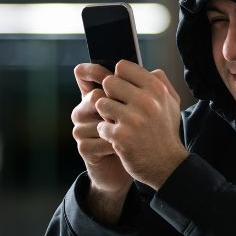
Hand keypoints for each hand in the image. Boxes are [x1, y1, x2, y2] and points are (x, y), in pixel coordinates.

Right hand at [72, 62, 133, 221]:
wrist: (133, 165)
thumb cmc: (135, 133)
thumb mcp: (140, 110)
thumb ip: (143, 90)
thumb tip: (154, 71)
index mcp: (93, 96)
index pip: (85, 76)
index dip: (92, 72)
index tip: (108, 73)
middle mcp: (83, 110)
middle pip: (95, 96)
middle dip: (117, 106)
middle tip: (132, 115)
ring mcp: (81, 129)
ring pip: (98, 119)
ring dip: (119, 127)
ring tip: (131, 133)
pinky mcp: (84, 148)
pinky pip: (100, 140)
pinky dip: (115, 144)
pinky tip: (122, 147)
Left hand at [95, 60, 188, 189]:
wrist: (167, 165)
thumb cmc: (165, 132)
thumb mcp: (171, 103)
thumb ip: (161, 82)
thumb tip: (148, 68)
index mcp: (156, 89)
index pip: (122, 67)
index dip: (119, 78)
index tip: (123, 91)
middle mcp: (146, 101)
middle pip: (108, 82)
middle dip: (111, 95)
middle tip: (118, 109)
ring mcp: (133, 119)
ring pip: (101, 103)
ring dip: (106, 114)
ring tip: (117, 123)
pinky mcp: (121, 136)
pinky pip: (101, 126)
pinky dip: (106, 133)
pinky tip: (118, 139)